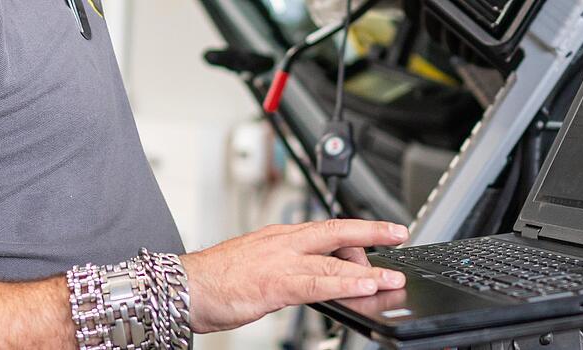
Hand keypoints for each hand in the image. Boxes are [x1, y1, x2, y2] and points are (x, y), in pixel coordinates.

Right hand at [181, 219, 409, 332]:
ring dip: (368, 267)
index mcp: (278, 237)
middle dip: (371, 231)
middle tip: (398, 233)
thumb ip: (286, 270)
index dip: (355, 230)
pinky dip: (345, 284)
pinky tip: (364, 287)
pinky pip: (319, 283)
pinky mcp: (276, 283)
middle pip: (336, 231)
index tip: (377, 232)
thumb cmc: (213, 281)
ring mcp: (281, 261)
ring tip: (392, 277)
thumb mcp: (256, 268)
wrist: (183, 287)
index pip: (324, 228)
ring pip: (333, 259)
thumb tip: (311, 281)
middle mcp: (283, 242)